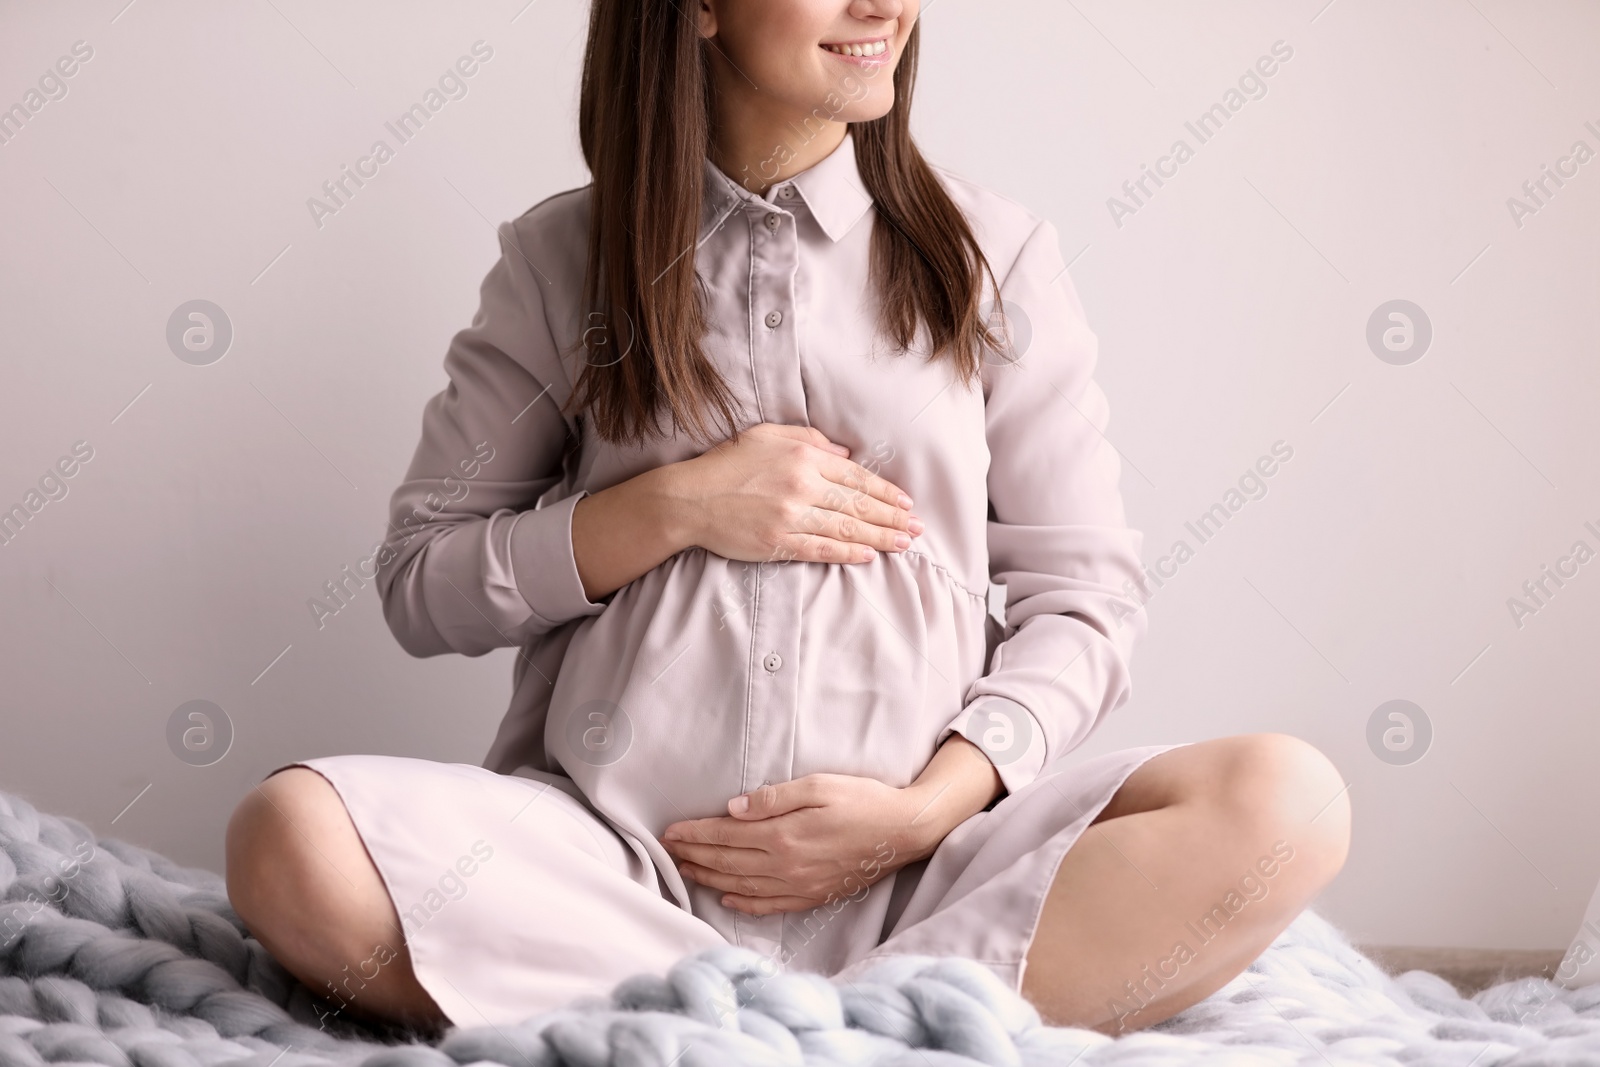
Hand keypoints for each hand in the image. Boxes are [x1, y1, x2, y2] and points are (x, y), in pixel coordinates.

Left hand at [659, 736, 1004, 914]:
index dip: (694, 834)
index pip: (726, 836)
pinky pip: (769, 905)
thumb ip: (774, 798)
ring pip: (741, 885)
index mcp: (784, 835)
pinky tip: (727, 897)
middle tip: (667, 850)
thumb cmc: (863, 800)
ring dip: (709, 878)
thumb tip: (732, 809)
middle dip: (693, 855)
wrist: (903, 831)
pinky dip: (743, 903)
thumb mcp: (819, 785)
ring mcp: (799, 886)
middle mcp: (786, 866)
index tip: (670, 831)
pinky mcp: (812, 896)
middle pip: (727, 862)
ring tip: (685, 870)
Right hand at [665, 422, 921, 565]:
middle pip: (858, 505)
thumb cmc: (727, 464)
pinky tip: (868, 557)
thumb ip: (811, 440)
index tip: (905, 502)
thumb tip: (845, 455)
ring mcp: (790, 516)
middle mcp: (802, 486)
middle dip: (892, 518)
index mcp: (803, 457)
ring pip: (845, 529)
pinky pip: (821, 550)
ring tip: (903, 544)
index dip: (884, 492)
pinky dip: (847, 554)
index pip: (855, 477)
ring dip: (879, 538)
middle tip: (917, 528)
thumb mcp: (768, 436)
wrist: (688, 498)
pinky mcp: (778, 542)